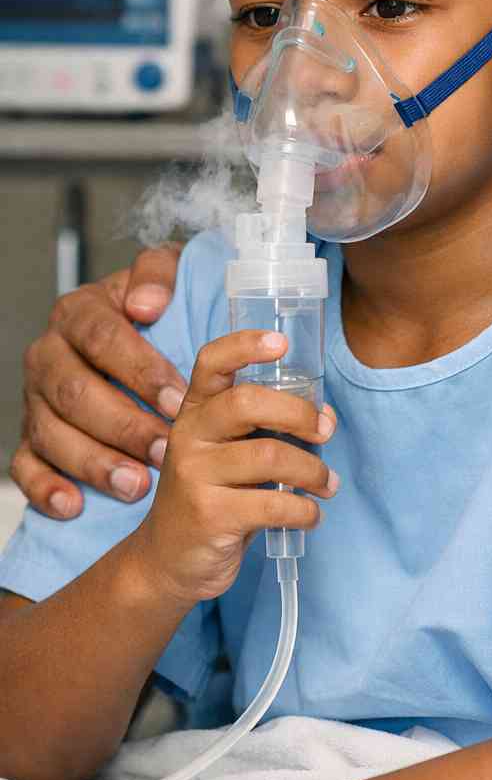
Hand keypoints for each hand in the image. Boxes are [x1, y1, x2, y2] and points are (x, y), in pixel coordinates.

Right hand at [11, 246, 187, 519]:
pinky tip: (74, 505)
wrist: (132, 326)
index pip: (103, 338)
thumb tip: (146, 303)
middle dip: (123, 426)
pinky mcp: (28, 436)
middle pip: (76, 393)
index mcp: (78, 312)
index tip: (179, 399)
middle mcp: (49, 354)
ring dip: (94, 463)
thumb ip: (157, 273)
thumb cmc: (151, 306)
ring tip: (136, 484)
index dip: (141, 371)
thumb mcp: (160, 274)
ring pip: (52, 434)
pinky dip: (46, 488)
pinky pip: (25, 466)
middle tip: (166, 451)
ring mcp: (35, 399)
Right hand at [131, 330, 338, 604]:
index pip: (211, 362)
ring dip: (313, 470)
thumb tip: (326, 417)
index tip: (283, 343)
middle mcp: (188, 436)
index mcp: (195, 411)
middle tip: (326, 431)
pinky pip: (273, 505)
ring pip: (270, 456)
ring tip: (327, 484)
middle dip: (299, 413)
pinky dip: (305, 510)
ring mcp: (194, 476)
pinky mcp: (208, 516)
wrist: (166, 561)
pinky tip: (311, 515)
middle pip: (247, 403)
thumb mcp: (229, 454)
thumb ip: (270, 430)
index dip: (245, 346)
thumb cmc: (212, 496)